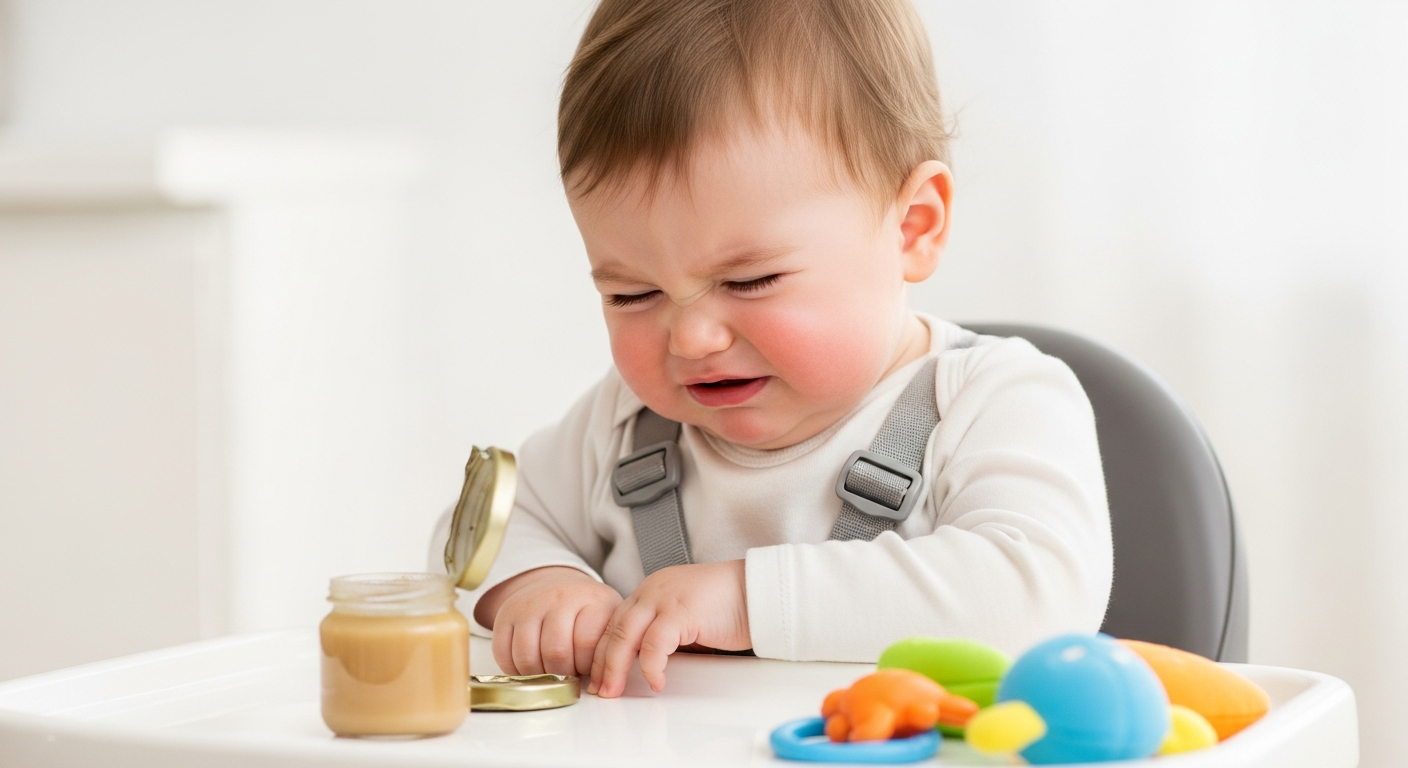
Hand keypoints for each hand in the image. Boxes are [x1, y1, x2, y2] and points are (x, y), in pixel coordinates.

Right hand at [477, 566, 622, 676]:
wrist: (556, 586)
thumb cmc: (588, 613)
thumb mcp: (610, 621)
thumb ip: (611, 647)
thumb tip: (608, 685)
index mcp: (593, 600)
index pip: (587, 644)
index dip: (587, 667)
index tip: (588, 668)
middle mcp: (559, 597)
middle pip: (556, 653)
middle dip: (563, 674)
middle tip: (569, 674)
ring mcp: (530, 604)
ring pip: (528, 656)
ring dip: (539, 675)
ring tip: (551, 671)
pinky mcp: (505, 614)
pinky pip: (503, 654)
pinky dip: (516, 670)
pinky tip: (531, 666)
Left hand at [588, 559, 749, 697]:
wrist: (758, 590)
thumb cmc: (730, 605)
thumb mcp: (686, 617)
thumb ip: (664, 633)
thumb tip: (647, 663)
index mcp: (652, 590)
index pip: (616, 621)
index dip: (603, 650)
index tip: (599, 675)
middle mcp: (652, 590)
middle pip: (614, 628)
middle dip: (602, 662)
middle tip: (599, 689)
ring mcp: (664, 598)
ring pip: (626, 635)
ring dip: (616, 667)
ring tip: (614, 690)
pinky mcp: (680, 611)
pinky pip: (654, 644)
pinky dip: (650, 667)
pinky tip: (655, 682)